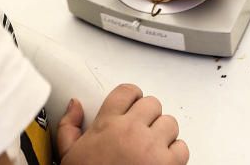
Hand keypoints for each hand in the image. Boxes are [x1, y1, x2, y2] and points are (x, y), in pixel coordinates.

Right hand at [56, 83, 188, 164]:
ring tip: (151, 147)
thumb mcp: (68, 154)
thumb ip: (69, 126)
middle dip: (148, 116)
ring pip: (170, 123)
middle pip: (152, 104)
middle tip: (141, 130)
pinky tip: (161, 161)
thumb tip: (74, 105)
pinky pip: (182, 147)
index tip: (133, 104)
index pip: (127, 91)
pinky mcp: (168, 164)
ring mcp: (151, 146)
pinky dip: (175, 154)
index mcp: (107, 124)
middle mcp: (131, 130)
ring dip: (163, 134)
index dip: (132, 97)